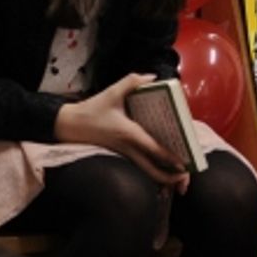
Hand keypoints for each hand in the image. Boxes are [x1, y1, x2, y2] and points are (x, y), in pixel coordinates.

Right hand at [55, 73, 189, 189]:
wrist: (71, 125)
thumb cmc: (92, 109)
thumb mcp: (111, 92)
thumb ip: (133, 81)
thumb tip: (153, 77)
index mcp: (130, 134)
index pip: (154, 150)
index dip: (171, 158)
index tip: (185, 164)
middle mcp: (129, 149)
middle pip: (153, 172)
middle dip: (171, 178)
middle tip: (186, 177)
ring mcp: (126, 155)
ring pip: (148, 174)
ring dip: (164, 179)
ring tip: (179, 177)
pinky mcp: (122, 156)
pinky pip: (142, 168)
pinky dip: (155, 172)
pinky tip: (164, 168)